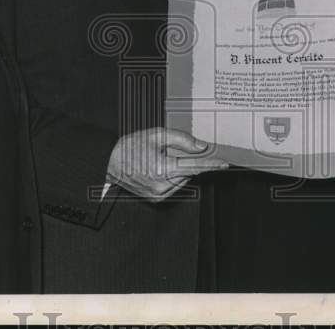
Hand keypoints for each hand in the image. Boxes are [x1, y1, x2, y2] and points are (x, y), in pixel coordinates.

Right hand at [106, 127, 227, 201]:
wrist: (110, 163)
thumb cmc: (130, 147)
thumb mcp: (156, 135)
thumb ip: (181, 140)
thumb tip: (200, 146)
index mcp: (162, 168)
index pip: (194, 166)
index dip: (211, 163)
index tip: (224, 163)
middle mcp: (162, 185)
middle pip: (189, 172)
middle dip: (187, 161)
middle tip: (171, 152)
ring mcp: (159, 194)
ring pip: (182, 179)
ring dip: (179, 169)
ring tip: (160, 160)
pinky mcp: (156, 199)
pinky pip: (174, 186)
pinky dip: (173, 177)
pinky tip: (158, 169)